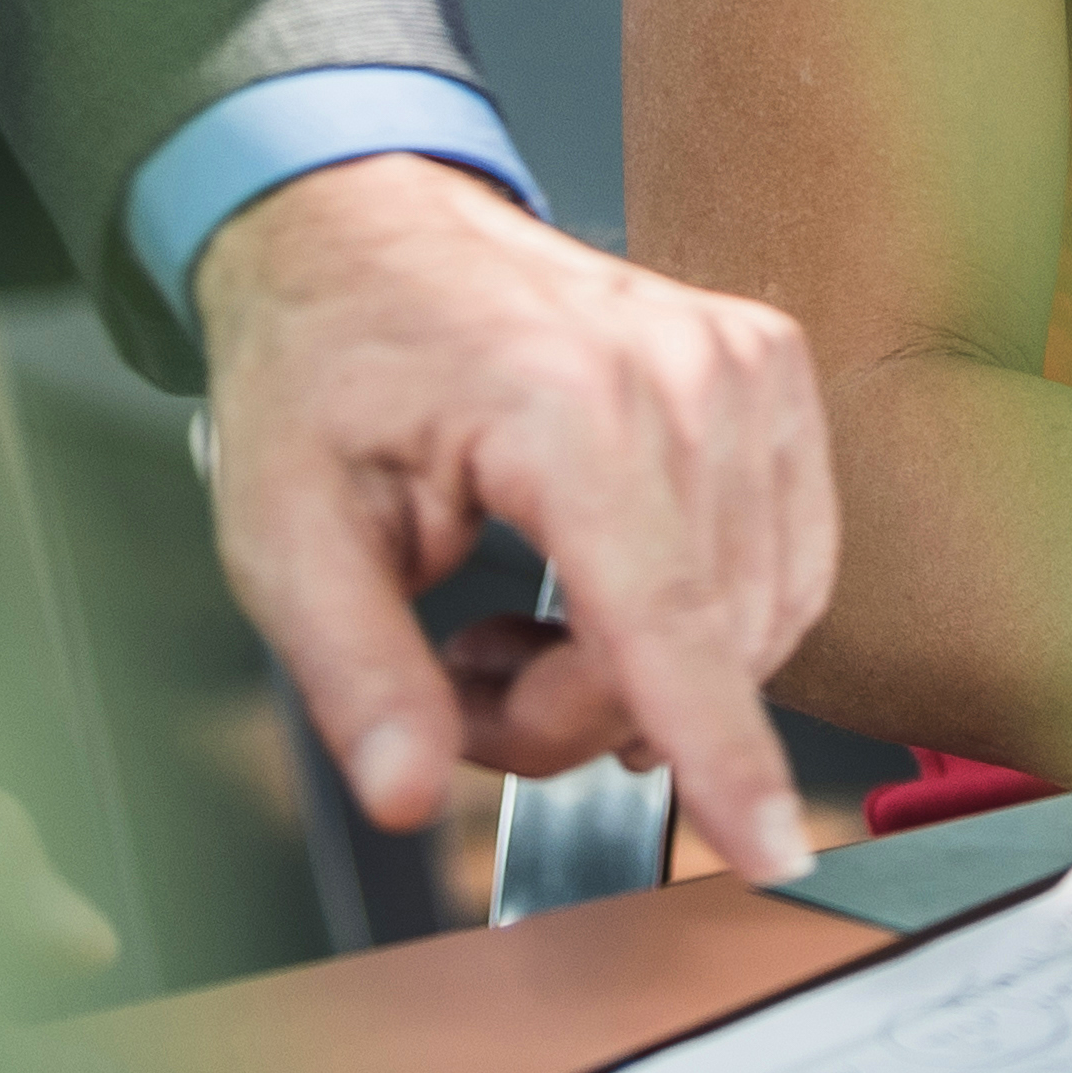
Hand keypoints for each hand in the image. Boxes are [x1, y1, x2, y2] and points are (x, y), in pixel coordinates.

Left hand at [193, 152, 835, 887]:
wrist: (366, 226)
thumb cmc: (327, 362)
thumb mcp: (286, 533)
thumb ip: (355, 677)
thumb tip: (406, 795)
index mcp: (562, 406)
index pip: (668, 621)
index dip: (722, 753)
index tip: (770, 846)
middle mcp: (679, 375)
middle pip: (695, 642)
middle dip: (578, 714)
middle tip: (462, 686)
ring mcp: (740, 362)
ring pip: (753, 612)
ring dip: (641, 670)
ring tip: (518, 629)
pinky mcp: (768, 367)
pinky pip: (786, 554)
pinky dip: (706, 614)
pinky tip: (600, 592)